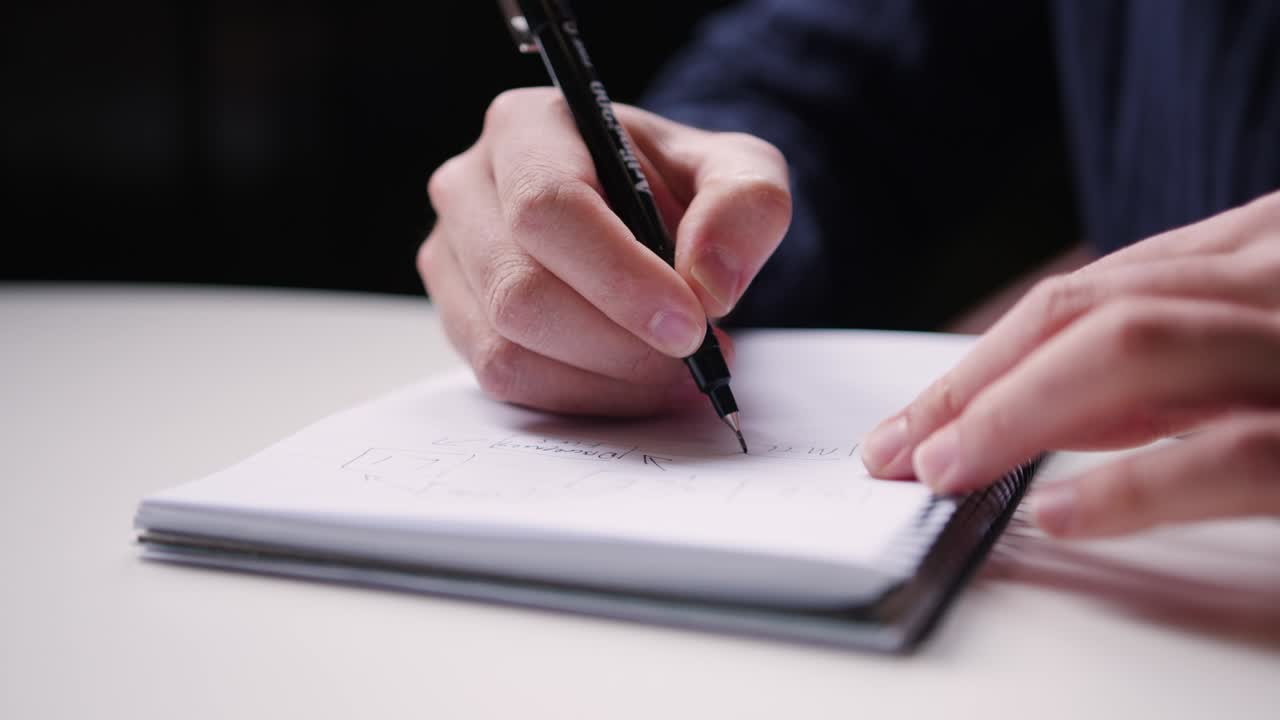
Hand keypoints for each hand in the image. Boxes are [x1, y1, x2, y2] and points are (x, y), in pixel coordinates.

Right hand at [419, 88, 790, 414]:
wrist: (649, 216)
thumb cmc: (682, 187)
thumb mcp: (741, 172)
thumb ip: (746, 206)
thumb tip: (708, 283)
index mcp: (528, 127)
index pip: (547, 207)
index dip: (618, 277)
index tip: (689, 325)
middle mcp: (469, 186)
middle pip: (521, 292)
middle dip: (619, 344)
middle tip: (695, 359)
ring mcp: (451, 257)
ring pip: (507, 349)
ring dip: (605, 380)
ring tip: (677, 373)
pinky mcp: (457, 318)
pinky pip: (508, 382)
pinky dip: (583, 397)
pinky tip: (637, 384)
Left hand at [862, 190, 1279, 536]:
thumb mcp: (1253, 352)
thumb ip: (1158, 371)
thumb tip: (1032, 414)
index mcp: (1257, 255)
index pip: (1094, 295)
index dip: (987, 360)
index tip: (911, 422)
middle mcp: (1275, 280)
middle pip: (1093, 309)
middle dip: (979, 381)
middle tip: (897, 448)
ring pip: (1137, 348)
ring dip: (1018, 411)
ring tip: (944, 469)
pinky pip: (1234, 454)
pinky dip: (1133, 484)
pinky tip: (1060, 512)